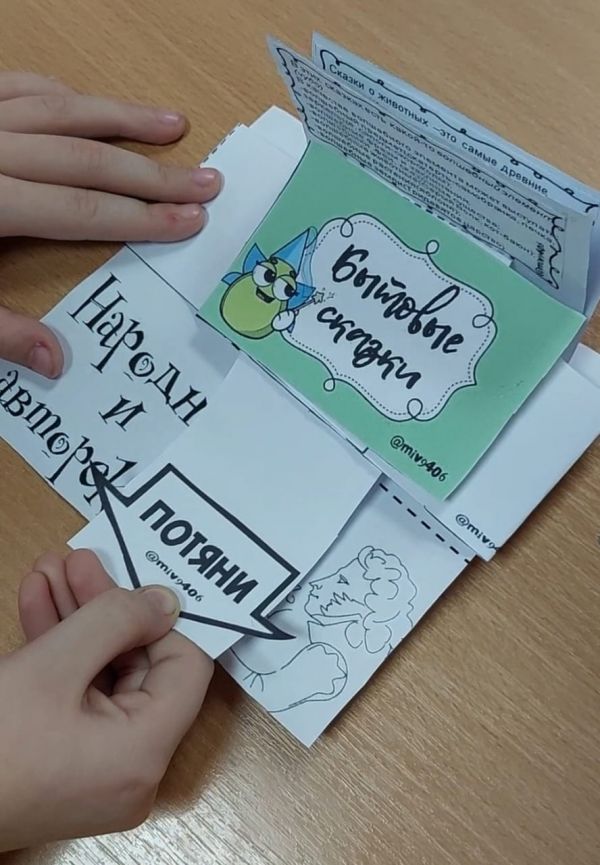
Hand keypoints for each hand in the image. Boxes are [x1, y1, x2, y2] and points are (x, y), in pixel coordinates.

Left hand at [0, 71, 221, 378]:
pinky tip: (88, 103)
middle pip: (87, 158)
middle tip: (207, 179)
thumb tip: (58, 362)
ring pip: (62, 110)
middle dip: (153, 172)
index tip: (190, 220)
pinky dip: (61, 95)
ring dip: (121, 117)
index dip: (141, 218)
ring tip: (173, 124)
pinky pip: (19, 86)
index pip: (83, 211)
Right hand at [0, 549, 212, 850]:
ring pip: (103, 676)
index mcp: (144, 752)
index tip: (132, 575)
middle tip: (78, 563)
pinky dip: (60, 655)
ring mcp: (99, 770)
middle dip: (104, 608)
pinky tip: (37, 605)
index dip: (162, 617)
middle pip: (140, 666)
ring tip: (50, 571)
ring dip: (76, 621)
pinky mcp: (68, 764)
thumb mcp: (53, 666)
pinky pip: (79, 698)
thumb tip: (166, 601)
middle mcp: (132, 768)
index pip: (186, 668)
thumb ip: (116, 621)